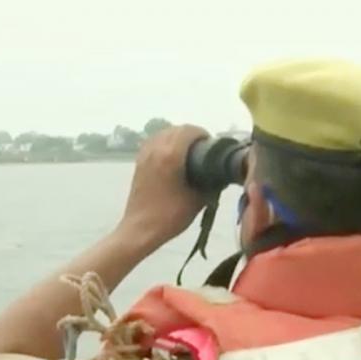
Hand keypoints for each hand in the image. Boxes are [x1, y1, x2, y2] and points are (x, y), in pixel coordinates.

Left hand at [116, 125, 209, 249]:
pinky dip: (164, 143)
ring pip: (162, 134)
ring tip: (187, 150)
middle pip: (176, 129)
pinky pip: (153, 143)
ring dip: (176, 137)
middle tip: (202, 147)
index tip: (211, 144)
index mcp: (171, 155)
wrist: (141, 229)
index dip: (202, 134)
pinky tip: (171, 155)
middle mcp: (156, 150)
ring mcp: (144, 156)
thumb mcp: (198, 199)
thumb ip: (212, 183)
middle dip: (191, 134)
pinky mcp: (138, 163)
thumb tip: (222, 174)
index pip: (189, 131)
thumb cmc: (171, 216)